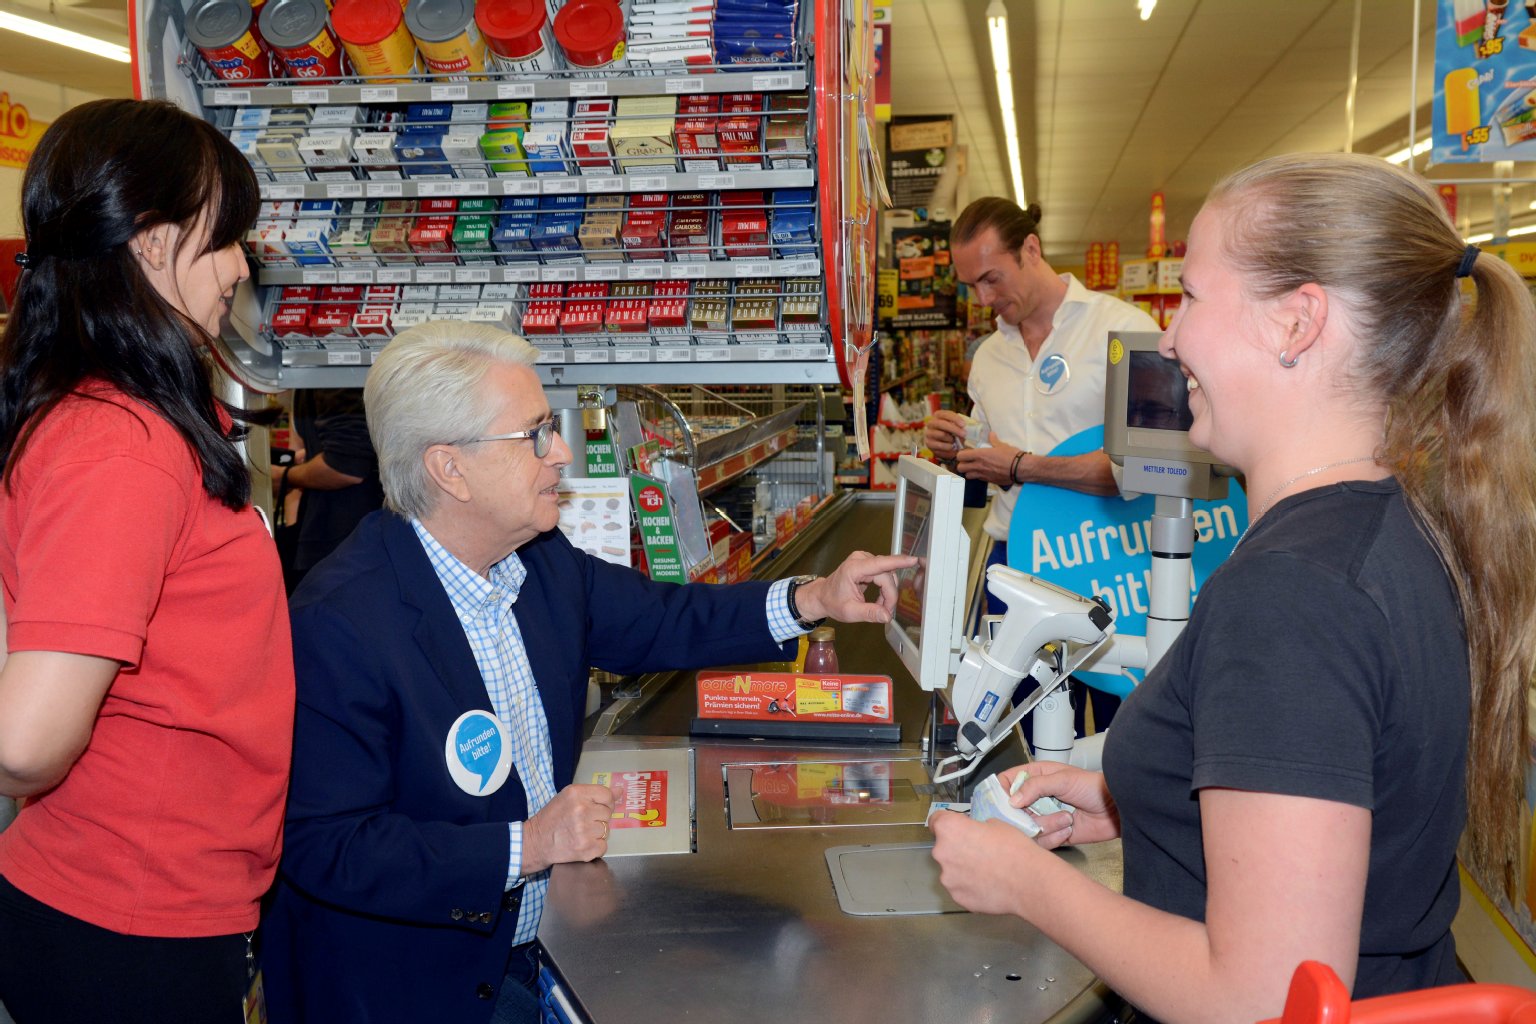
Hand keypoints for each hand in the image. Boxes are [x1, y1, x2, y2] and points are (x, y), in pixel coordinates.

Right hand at [521, 783, 617, 874]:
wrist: (535, 842)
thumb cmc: (552, 818)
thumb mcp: (569, 798)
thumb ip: (594, 793)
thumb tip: (620, 791)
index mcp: (576, 793)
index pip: (607, 795)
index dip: (605, 803)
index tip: (596, 808)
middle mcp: (581, 810)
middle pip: (607, 813)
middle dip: (598, 819)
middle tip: (582, 823)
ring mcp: (584, 831)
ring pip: (606, 830)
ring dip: (596, 833)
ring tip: (580, 833)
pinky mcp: (586, 849)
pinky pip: (603, 846)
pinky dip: (595, 847)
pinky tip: (581, 844)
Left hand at [792, 551, 917, 624]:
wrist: (822, 596)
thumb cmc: (833, 603)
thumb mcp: (850, 612)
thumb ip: (869, 613)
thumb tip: (887, 616)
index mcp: (854, 568)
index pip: (880, 564)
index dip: (898, 562)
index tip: (913, 560)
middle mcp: (860, 559)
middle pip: (887, 575)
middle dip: (890, 594)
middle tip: (886, 612)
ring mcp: (864, 559)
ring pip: (888, 575)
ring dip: (887, 592)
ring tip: (879, 606)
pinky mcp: (868, 563)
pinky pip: (884, 574)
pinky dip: (884, 588)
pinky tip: (878, 599)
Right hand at [924, 410, 966, 457]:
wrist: (947, 446)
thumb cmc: (954, 433)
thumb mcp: (958, 426)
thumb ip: (961, 424)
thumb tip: (968, 426)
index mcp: (939, 415)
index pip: (945, 414)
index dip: (955, 418)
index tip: (963, 424)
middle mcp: (931, 423)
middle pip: (941, 424)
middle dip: (954, 429)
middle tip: (964, 434)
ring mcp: (929, 433)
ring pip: (941, 435)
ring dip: (951, 439)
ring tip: (955, 442)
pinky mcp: (928, 443)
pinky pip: (940, 445)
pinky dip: (948, 447)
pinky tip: (952, 447)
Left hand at [929, 809, 1039, 915]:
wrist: (1028, 881)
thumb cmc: (1014, 848)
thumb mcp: (995, 823)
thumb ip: (975, 828)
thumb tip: (973, 833)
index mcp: (949, 829)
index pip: (936, 820)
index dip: (947, 822)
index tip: (955, 826)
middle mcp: (941, 853)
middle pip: (943, 847)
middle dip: (957, 848)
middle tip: (979, 852)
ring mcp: (948, 878)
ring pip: (951, 870)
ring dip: (963, 869)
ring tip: (987, 872)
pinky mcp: (957, 897)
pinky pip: (960, 888)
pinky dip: (970, 886)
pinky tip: (988, 886)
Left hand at [955, 433, 1025, 486]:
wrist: (1020, 468)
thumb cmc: (1011, 455)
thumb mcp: (1002, 445)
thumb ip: (994, 440)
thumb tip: (991, 434)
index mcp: (980, 455)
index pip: (961, 456)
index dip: (961, 454)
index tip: (965, 453)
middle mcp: (979, 465)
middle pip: (960, 468)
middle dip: (962, 464)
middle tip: (967, 461)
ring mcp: (983, 474)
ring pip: (967, 476)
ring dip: (969, 472)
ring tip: (974, 468)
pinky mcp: (989, 481)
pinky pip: (978, 479)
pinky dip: (978, 476)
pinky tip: (984, 472)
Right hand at [996, 762, 1118, 847]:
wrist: (1115, 810)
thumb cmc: (1092, 787)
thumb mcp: (1063, 779)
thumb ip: (1035, 786)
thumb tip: (1012, 799)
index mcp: (1034, 778)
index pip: (1006, 782)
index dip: (1000, 792)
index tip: (1003, 802)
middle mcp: (1035, 798)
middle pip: (1011, 811)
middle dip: (1022, 816)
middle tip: (1034, 817)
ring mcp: (1042, 817)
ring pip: (1025, 828)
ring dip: (1046, 826)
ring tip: (1066, 818)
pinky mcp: (1052, 834)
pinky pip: (1041, 841)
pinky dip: (1054, 837)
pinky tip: (1069, 828)